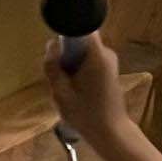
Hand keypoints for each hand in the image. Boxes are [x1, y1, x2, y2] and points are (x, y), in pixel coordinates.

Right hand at [43, 26, 127, 147]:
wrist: (110, 132)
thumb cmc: (86, 114)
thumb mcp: (60, 93)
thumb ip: (53, 66)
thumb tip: (51, 46)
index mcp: (97, 56)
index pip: (81, 28)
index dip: (65, 32)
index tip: (55, 50)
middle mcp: (106, 54)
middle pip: (79, 42)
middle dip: (65, 55)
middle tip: (59, 79)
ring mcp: (109, 62)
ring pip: (82, 53)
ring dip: (71, 66)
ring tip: (68, 88)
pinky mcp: (108, 70)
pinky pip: (88, 61)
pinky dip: (78, 72)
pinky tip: (76, 91)